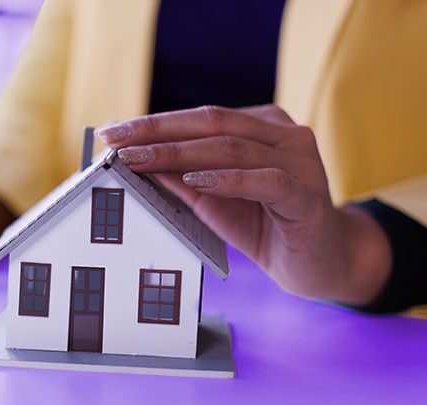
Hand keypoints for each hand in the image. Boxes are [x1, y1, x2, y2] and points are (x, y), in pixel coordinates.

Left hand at [100, 104, 390, 304]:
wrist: (316, 265)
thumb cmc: (261, 225)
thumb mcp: (210, 199)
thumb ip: (178, 177)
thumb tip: (130, 158)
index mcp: (262, 127)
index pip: (201, 117)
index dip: (154, 123)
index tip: (111, 132)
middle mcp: (285, 135)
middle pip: (213, 124)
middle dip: (158, 132)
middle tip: (115, 141)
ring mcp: (301, 163)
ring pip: (234, 148)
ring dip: (180, 154)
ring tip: (139, 160)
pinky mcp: (308, 196)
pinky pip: (267, 181)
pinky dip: (228, 179)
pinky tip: (195, 181)